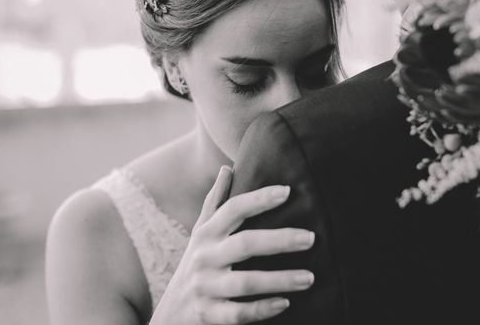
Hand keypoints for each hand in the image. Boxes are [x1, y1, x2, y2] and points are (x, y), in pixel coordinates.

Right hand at [151, 166, 314, 324]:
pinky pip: (237, 314)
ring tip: (310, 277)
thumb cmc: (195, 266)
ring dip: (280, 279)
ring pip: (245, 282)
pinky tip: (285, 303)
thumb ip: (215, 202)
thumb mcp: (200, 233)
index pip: (233, 210)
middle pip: (245, 244)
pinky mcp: (207, 315)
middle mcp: (204, 258)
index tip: (287, 191)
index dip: (259, 199)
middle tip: (311, 238)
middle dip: (279, 240)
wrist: (168, 316)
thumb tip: (227, 168)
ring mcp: (204, 287)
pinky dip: (261, 309)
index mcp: (207, 234)